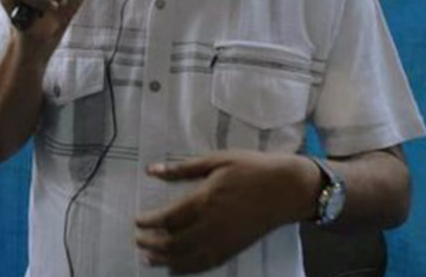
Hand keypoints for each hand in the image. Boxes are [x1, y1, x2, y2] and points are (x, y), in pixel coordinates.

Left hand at [134, 150, 319, 273]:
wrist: (287, 188)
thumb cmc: (251, 169)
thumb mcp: (216, 160)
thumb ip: (182, 169)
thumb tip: (152, 170)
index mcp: (204, 200)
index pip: (168, 218)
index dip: (149, 222)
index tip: (137, 222)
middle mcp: (211, 224)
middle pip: (173, 241)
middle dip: (152, 244)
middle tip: (138, 242)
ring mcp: (223, 240)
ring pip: (187, 257)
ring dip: (165, 259)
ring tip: (149, 259)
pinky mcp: (234, 249)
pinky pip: (206, 264)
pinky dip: (187, 269)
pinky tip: (175, 268)